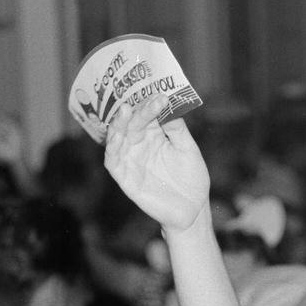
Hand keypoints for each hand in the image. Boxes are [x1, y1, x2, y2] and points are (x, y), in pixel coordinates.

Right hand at [104, 94, 211, 231]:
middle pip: (132, 122)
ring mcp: (131, 160)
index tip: (161, 96)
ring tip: (126, 110)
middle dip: (137, 110)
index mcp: (156, 135)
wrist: (193, 209)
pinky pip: (112, 160)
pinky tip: (116, 137)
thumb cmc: (191, 178)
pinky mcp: (125, 177)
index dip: (152, 104)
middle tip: (145, 101)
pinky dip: (112, 148)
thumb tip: (169, 105)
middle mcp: (140, 144)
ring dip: (120, 124)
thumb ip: (177, 130)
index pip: (148, 114)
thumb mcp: (188, 149)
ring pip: (118, 137)